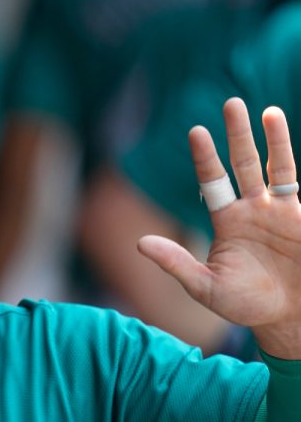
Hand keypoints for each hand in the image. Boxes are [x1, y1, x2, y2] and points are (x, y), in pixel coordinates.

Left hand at [138, 97, 300, 359]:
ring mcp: (281, 212)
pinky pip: (298, 184)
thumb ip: (176, 263)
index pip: (213, 181)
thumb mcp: (205, 287)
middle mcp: (253, 210)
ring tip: (268, 112)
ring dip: (274, 140)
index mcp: (227, 221)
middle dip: (238, 135)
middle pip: (244, 164)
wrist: (290, 319)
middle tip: (230, 104)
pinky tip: (288, 136)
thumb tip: (139, 243)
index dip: (205, 157)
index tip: (196, 131)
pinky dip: (294, 161)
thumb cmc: (245, 306)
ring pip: (277, 167)